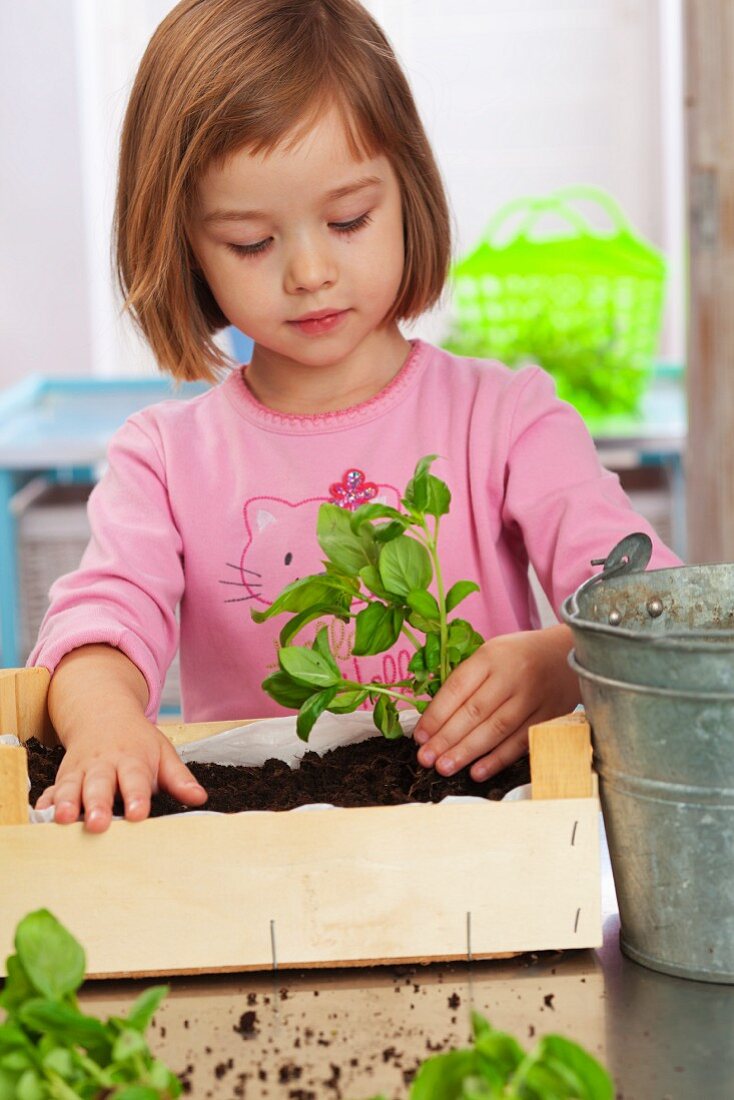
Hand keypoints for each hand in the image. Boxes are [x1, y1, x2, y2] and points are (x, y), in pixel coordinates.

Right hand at [35, 719, 207, 832]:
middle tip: (98, 824)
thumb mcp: (162, 752)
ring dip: (67, 803)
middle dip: (98, 804)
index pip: (136, 780)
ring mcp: (81, 770)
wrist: (103, 712)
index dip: (136, 798)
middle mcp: (104, 765)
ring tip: (64, 819)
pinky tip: (42, 815)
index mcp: (132, 760)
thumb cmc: (137, 741)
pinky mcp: (64, 776)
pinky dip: (47, 801)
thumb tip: (200, 798)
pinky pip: (53, 789)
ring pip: (72, 787)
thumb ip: (179, 778)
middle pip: (100, 785)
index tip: (137, 815)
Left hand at [413, 624, 579, 780]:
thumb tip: (434, 717)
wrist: (569, 653)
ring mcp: (533, 697)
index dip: (437, 714)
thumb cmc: (520, 656)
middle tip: (426, 758)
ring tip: (444, 767)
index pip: (458, 687)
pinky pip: (520, 742)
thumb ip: (467, 680)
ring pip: (495, 730)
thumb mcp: (491, 653)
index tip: (420, 736)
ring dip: (467, 752)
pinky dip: (497, 759)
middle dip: (446, 738)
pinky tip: (477, 771)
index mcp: (492, 656)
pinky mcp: (549, 717)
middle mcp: (512, 675)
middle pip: (475, 711)